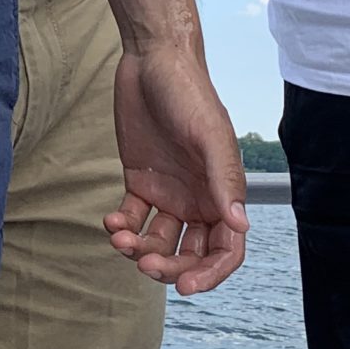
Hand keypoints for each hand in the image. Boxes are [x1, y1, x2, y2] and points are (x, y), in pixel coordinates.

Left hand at [104, 45, 249, 293]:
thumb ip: (224, 179)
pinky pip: (133, 219)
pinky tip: (110, 222)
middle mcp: (198, 199)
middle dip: (168, 268)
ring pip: (159, 242)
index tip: (185, 288)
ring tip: (120, 238)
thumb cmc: (188, 92)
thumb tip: (239, 225)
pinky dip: (121, 228)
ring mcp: (169, 193)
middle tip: (143, 263)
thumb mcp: (208, 134)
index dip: (210, 275)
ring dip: (139, 250)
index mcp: (222, 193)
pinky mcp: (140, 182)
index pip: (226, 250)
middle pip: (190, 255)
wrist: (152, 60)